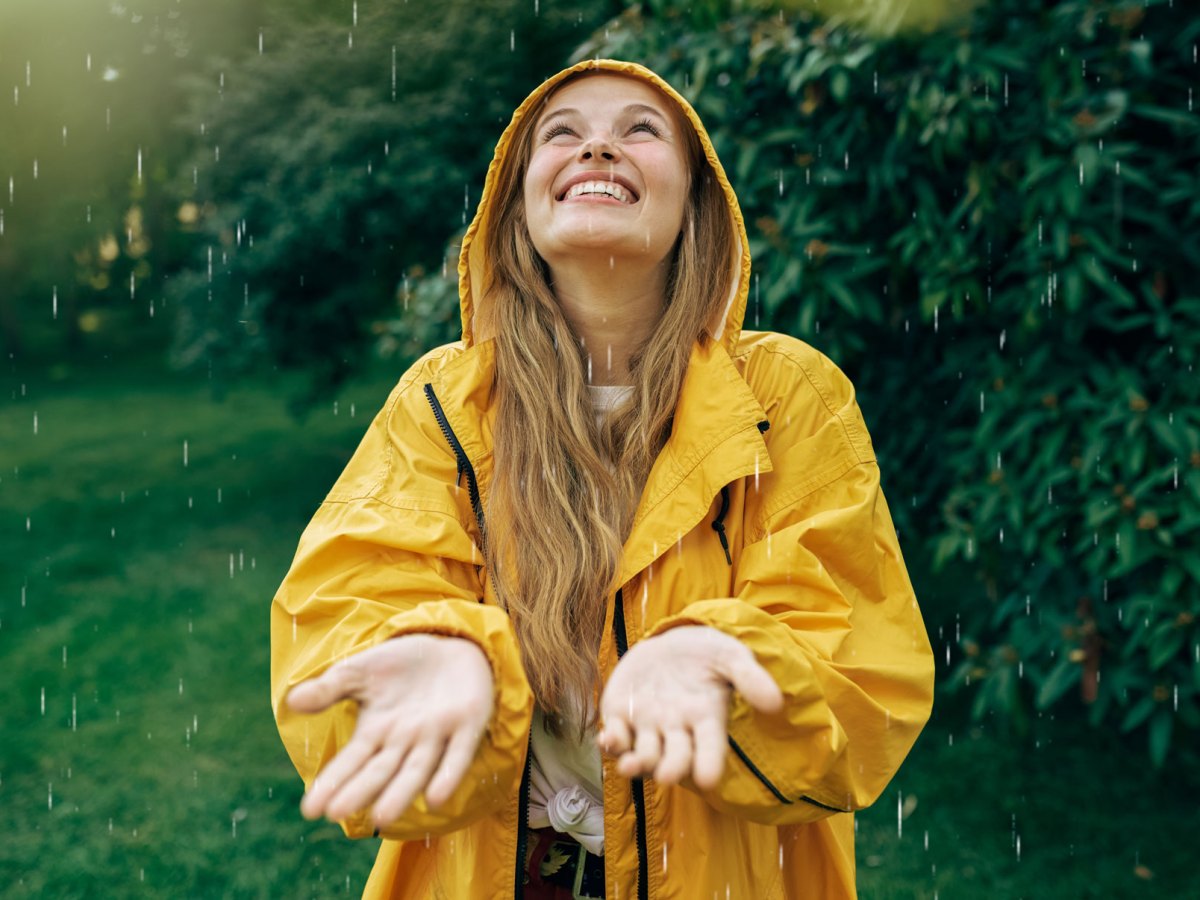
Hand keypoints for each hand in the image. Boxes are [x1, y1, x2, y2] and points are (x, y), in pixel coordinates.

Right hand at [286, 633, 493, 828]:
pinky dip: (449, 774)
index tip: (310, 810)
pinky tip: (436, 797)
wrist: (452, 644)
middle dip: (360, 791)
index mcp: (377, 730)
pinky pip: (458, 753)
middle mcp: (405, 740)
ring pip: (417, 769)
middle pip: (381, 770)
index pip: (351, 761)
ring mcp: (436, 735)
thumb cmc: (402, 664)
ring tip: (382, 817)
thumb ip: (330, 688)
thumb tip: (291, 701)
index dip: (332, 783)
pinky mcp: (468, 725)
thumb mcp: (361, 670)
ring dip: (401, 793)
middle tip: (337, 813)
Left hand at [595, 625, 782, 789]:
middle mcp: (677, 730)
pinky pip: (615, 735)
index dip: (709, 764)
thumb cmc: (707, 653)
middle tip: (666, 776)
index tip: (708, 778)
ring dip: (635, 763)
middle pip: (675, 757)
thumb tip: (775, 703)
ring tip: (630, 765)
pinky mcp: (621, 715)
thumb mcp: (731, 656)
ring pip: (642, 754)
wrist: (672, 643)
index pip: (711, 748)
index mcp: (707, 719)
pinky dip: (611, 741)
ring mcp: (648, 726)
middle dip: (670, 768)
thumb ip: (750, 678)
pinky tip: (607, 738)